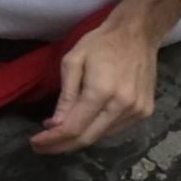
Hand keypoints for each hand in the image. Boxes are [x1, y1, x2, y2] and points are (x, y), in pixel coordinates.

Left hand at [29, 20, 158, 154]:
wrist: (138, 34)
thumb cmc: (102, 43)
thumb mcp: (73, 61)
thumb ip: (66, 95)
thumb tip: (55, 125)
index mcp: (102, 91)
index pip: (74, 127)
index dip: (52, 139)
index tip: (35, 143)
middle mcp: (122, 106)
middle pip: (87, 138)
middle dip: (62, 146)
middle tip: (43, 146)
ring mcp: (137, 111)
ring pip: (101, 137)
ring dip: (79, 138)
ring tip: (60, 133)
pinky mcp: (145, 112)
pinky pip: (115, 129)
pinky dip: (97, 130)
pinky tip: (85, 122)